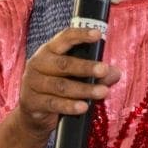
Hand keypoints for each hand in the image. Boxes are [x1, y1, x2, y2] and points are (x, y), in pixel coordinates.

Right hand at [0, 28, 119, 147]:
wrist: (33, 114)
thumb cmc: (58, 88)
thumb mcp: (76, 77)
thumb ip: (96, 74)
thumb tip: (116, 72)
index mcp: (49, 51)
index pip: (64, 38)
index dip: (80, 35)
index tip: (98, 34)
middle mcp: (38, 63)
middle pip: (64, 64)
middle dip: (86, 67)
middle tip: (104, 69)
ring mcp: (33, 83)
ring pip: (61, 86)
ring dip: (83, 89)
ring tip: (103, 92)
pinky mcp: (31, 102)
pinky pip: (53, 104)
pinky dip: (70, 106)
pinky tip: (84, 107)